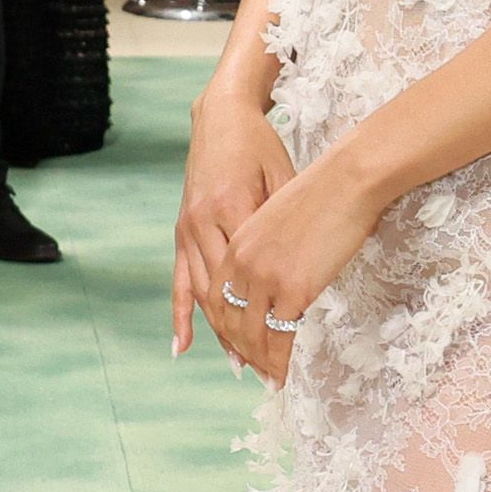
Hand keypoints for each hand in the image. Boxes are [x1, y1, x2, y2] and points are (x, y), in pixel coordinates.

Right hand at [170, 78, 298, 369]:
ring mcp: (189, 228)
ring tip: (241, 367)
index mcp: (236, 208)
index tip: (290, 351)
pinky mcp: (181, 231)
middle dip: (246, 339)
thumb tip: (309, 270)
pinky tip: (182, 348)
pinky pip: (180, 281)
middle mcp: (206, 222)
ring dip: (221, 334)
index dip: (271, 321)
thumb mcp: (285, 178)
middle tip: (266, 373)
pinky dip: (182, 315)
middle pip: (226, 297)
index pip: (255, 281)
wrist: (221, 117)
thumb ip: (289, 223)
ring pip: (204, 294)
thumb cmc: (262, 147)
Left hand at [206, 143, 384, 389]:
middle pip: (229, 320)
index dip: (224, 326)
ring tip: (268, 379)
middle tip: (251, 371)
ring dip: (258, 362)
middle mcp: (242, 262)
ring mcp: (265, 277)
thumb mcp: (279, 219)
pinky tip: (283, 375)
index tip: (234, 345)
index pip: (218, 296)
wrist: (346, 179)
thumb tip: (277, 270)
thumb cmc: (324, 194)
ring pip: (252, 333)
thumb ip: (268, 247)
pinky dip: (279, 362)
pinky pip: (281, 336)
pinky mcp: (293, 289)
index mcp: (236, 243)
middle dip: (240, 350)